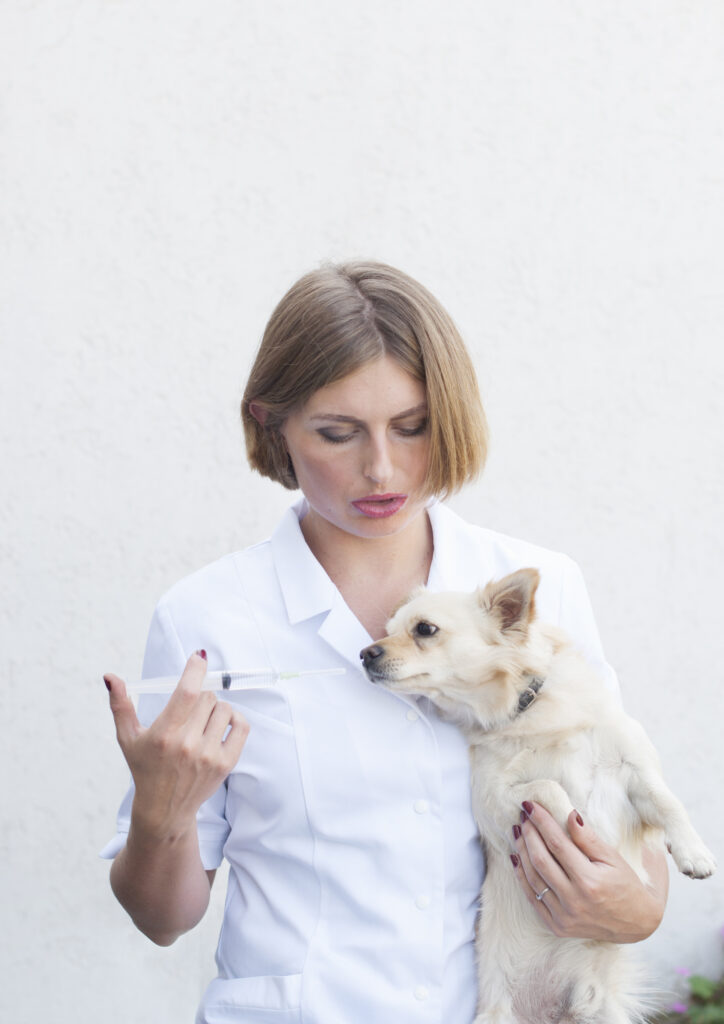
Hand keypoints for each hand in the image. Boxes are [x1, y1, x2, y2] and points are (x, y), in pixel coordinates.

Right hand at [104, 652, 248, 842]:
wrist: (164, 808)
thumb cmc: (144, 767)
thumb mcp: (127, 737)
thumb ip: (120, 705)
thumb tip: (110, 676)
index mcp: (164, 734)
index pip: (187, 692)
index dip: (195, 669)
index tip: (199, 657)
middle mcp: (187, 745)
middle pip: (207, 696)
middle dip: (199, 695)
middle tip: (189, 709)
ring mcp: (209, 755)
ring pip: (224, 708)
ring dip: (214, 708)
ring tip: (201, 721)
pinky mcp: (226, 763)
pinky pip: (241, 725)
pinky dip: (233, 718)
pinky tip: (219, 724)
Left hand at [511, 802, 667, 942]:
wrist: (636, 923)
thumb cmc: (626, 884)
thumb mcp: (613, 858)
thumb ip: (588, 838)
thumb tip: (569, 814)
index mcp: (590, 881)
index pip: (557, 844)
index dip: (542, 822)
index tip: (531, 805)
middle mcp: (574, 900)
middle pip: (541, 860)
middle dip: (528, 834)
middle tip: (523, 815)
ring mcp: (564, 917)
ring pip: (533, 878)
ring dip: (522, 852)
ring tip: (518, 832)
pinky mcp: (557, 926)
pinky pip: (533, 899)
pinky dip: (522, 877)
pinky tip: (517, 858)